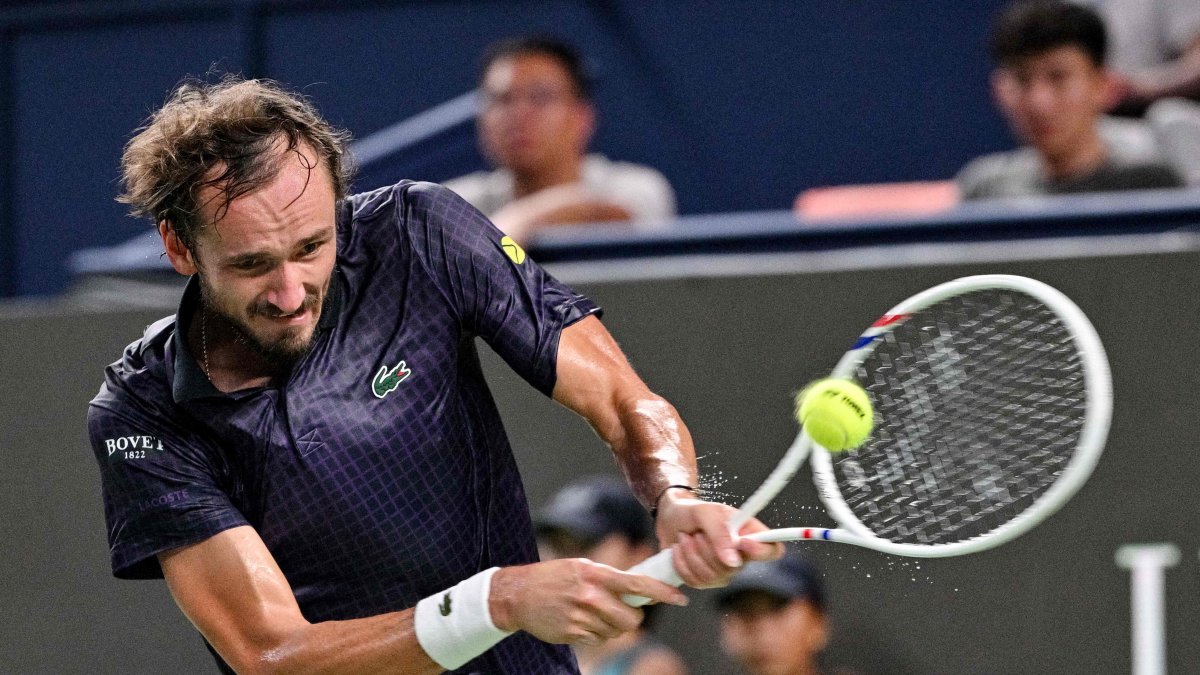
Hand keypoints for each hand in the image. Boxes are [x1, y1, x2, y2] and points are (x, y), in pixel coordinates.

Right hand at [488, 559, 687, 645]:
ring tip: (593, 613)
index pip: (637, 584)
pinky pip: (598, 640)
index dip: (662, 592)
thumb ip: (609, 577)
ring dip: (611, 626)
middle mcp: (590, 595)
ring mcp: (581, 617)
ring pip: (615, 631)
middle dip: (631, 617)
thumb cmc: (553, 577)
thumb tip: (640, 588)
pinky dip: (596, 634)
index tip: (680, 599)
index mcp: (595, 573)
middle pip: (631, 618)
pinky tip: (581, 621)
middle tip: (621, 610)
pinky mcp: (573, 634)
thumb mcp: (581, 566)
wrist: (518, 594)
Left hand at [654, 491, 782, 587]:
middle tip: (698, 531)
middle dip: (708, 548)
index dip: (762, 551)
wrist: (670, 519)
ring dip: (691, 553)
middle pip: (734, 568)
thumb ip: (720, 533)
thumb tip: (733, 561)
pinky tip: (680, 549)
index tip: (742, 542)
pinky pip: (695, 581)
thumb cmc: (692, 512)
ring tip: (687, 537)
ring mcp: (723, 572)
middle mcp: (740, 557)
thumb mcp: (705, 512)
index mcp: (749, 534)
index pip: (773, 550)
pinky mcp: (704, 581)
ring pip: (711, 576)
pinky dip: (681, 563)